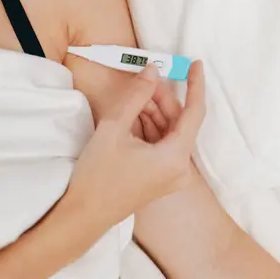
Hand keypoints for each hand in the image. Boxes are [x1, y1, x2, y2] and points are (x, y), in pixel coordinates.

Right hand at [65, 61, 205, 226]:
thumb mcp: (114, 129)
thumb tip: (152, 71)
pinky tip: (135, 116)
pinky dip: (151, 130)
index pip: (195, 113)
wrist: (84, 214)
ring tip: (135, 97)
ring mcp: (171, 177)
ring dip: (154, 113)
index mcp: (175, 157)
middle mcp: (180, 169)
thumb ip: (136, 96)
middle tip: (147, 78)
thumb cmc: (97, 175)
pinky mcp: (160, 180)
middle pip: (179, 123)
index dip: (196, 85)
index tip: (196, 64)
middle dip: (163, 99)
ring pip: (169, 135)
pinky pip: (162, 147)